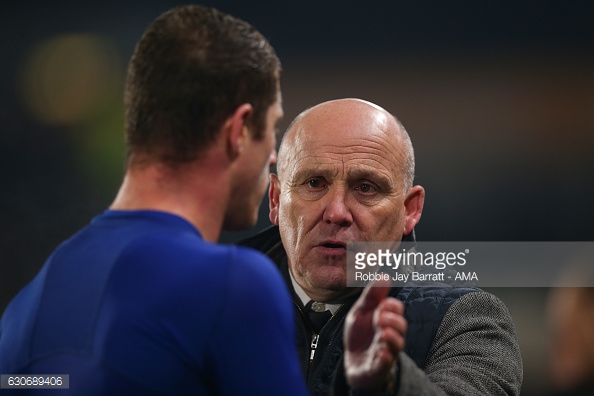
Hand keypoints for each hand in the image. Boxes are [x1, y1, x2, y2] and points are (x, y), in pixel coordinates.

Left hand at [343, 276, 406, 390]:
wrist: (354, 362)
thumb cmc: (361, 336)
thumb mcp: (360, 312)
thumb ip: (371, 295)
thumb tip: (383, 275)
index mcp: (385, 320)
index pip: (396, 310)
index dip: (393, 306)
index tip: (385, 303)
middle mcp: (388, 335)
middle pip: (400, 327)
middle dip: (394, 321)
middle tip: (381, 317)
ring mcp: (385, 352)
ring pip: (396, 347)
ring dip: (392, 338)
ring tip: (383, 333)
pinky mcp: (377, 369)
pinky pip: (384, 366)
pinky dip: (385, 360)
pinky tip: (381, 353)